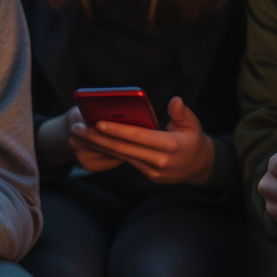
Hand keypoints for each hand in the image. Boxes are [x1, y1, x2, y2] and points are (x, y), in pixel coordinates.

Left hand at [69, 97, 216, 184]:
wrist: (199, 165)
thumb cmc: (192, 138)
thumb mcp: (192, 123)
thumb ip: (181, 112)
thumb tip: (175, 101)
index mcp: (171, 145)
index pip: (138, 136)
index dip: (117, 130)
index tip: (98, 123)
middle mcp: (160, 160)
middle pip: (123, 148)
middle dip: (98, 139)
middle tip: (78, 128)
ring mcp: (153, 170)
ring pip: (121, 156)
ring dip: (99, 146)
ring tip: (81, 134)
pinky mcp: (149, 175)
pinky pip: (126, 161)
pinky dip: (110, 151)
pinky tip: (95, 143)